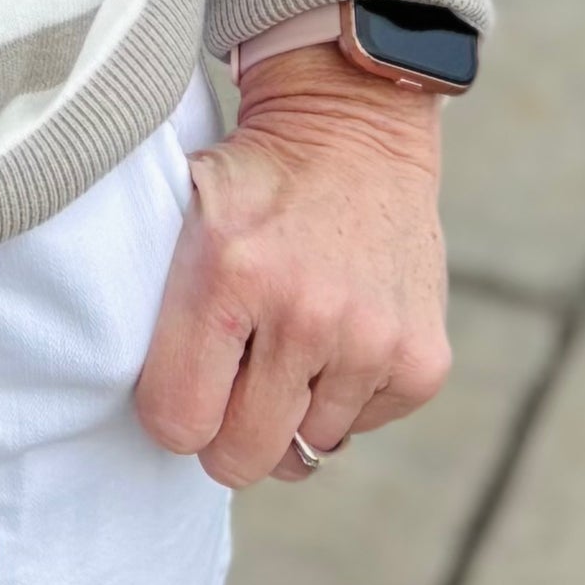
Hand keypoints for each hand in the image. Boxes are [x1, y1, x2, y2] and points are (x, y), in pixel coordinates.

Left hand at [134, 56, 454, 487]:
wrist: (354, 129)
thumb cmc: (255, 182)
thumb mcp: (184, 213)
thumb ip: (162, 309)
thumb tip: (169, 422)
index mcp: (231, 275)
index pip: (178, 422)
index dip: (175, 415)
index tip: (187, 386)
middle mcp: (306, 313)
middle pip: (243, 455)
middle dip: (230, 434)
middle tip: (237, 384)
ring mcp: (372, 339)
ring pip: (308, 444)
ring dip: (297, 405)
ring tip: (297, 332)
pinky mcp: (422, 360)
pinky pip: (364, 425)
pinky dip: (350, 395)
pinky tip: (343, 329)